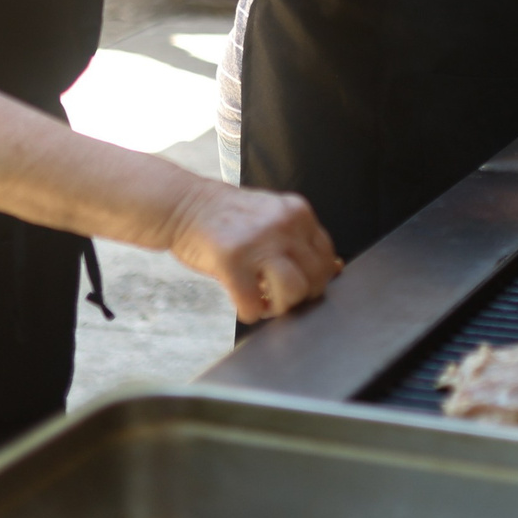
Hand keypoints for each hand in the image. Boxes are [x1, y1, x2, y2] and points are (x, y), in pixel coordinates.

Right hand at [167, 183, 340, 322]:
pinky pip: (253, 304)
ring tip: (265, 301)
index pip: (327, 256)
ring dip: (280, 306)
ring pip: (293, 291)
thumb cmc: (228, 216)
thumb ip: (299, 239)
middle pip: (316, 277)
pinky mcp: (232, 262)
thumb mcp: (272, 216)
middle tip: (280, 297)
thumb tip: (335, 269)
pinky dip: (251, 312)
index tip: (299, 284)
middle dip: (300, 296)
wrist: (183, 204)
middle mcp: (284, 225)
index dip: (315, 278)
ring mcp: (258, 243)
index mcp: (297, 213)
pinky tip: (244, 303)